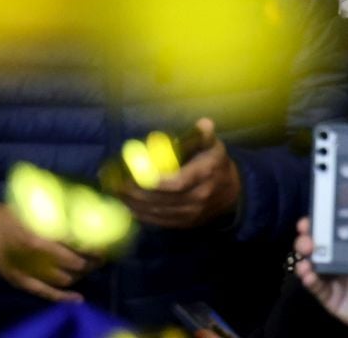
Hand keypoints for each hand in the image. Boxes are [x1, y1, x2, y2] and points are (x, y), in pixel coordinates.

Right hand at [0, 202, 98, 303]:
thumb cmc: (11, 215)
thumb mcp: (34, 207)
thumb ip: (57, 211)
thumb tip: (86, 208)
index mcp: (41, 235)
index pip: (76, 245)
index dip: (94, 246)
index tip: (107, 243)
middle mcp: (36, 256)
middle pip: (74, 265)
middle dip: (92, 263)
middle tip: (103, 257)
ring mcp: (28, 272)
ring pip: (63, 280)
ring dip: (81, 276)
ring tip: (92, 269)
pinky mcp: (21, 282)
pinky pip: (45, 293)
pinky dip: (63, 297)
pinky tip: (78, 299)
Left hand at [115, 119, 240, 228]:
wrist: (232, 194)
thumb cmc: (216, 164)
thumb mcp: (214, 146)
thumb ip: (204, 136)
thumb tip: (203, 123)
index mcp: (205, 174)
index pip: (178, 183)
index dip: (155, 182)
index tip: (135, 175)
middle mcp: (198, 196)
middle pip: (162, 199)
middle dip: (136, 192)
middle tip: (116, 183)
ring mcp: (191, 213)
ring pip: (156, 212)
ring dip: (133, 204)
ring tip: (116, 192)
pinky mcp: (183, 224)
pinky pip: (158, 221)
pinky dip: (140, 214)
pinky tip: (127, 205)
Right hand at [293, 217, 347, 337]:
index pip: (331, 229)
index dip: (319, 222)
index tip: (310, 218)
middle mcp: (337, 259)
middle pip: (315, 246)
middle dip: (307, 240)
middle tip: (307, 240)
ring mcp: (332, 277)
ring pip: (311, 265)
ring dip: (304, 261)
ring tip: (305, 260)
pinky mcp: (330, 296)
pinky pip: (316, 287)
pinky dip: (310, 280)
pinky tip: (309, 276)